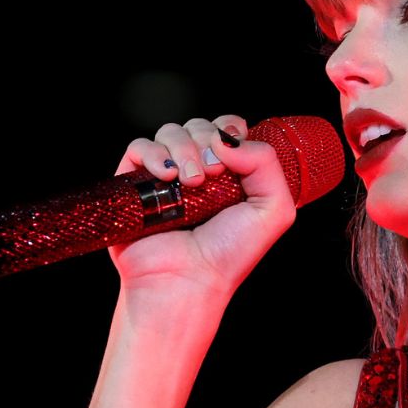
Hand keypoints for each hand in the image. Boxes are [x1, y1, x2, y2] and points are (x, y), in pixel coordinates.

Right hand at [108, 115, 297, 303]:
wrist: (188, 281)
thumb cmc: (230, 254)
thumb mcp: (273, 209)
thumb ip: (266, 162)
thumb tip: (225, 139)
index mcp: (229, 174)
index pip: (228, 127)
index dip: (230, 129)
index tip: (233, 154)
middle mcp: (197, 171)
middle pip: (200, 126)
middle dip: (208, 141)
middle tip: (212, 176)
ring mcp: (164, 176)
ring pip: (170, 131)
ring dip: (183, 149)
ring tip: (190, 183)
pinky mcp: (134, 184)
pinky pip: (138, 147)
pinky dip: (153, 154)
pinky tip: (167, 177)